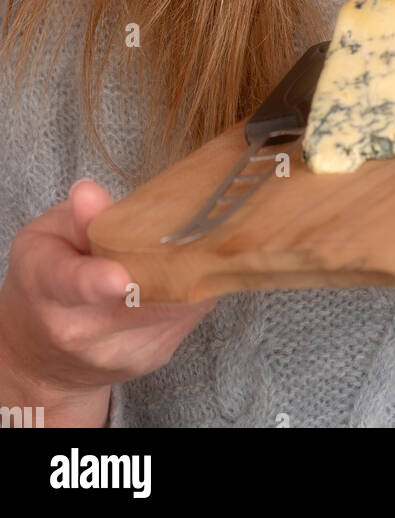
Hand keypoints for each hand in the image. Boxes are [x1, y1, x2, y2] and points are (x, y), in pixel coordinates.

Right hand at [0, 179, 216, 426]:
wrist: (44, 358)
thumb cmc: (46, 282)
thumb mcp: (46, 239)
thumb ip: (76, 218)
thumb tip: (89, 192)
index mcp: (48, 289)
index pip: (72, 286)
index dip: (97, 281)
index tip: (120, 277)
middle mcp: (83, 332)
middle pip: (139, 300)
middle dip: (172, 264)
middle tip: (194, 225)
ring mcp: (121, 353)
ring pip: (175, 306)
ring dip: (191, 273)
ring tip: (193, 242)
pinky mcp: (152, 358)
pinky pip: (188, 316)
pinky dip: (194, 289)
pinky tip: (189, 268)